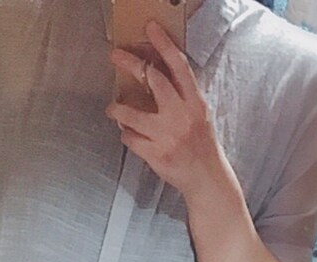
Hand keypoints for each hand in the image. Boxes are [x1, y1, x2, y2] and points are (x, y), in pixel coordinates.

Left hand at [106, 20, 227, 200]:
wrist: (205, 178)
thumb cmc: (201, 144)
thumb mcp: (198, 113)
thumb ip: (181, 94)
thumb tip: (156, 71)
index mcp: (194, 102)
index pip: (178, 66)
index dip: (163, 45)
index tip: (149, 29)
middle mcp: (181, 116)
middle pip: (153, 81)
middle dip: (131, 64)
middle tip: (115, 56)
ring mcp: (167, 136)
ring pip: (133, 114)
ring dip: (117, 108)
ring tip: (111, 108)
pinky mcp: (155, 155)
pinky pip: (131, 139)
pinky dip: (126, 135)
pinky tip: (127, 134)